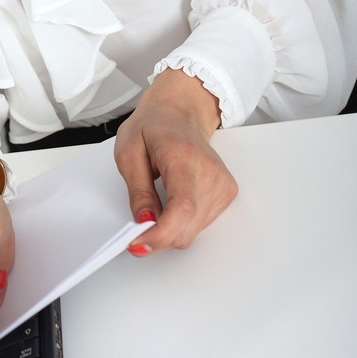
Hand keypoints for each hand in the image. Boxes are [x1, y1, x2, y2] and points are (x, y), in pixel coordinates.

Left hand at [114, 68, 237, 254]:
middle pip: (186, 227)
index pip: (181, 208)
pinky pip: (201, 225)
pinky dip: (182, 223)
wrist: (179, 113)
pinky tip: (173, 200)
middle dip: (157, 235)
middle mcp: (210, 172)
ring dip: (169, 229)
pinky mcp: (228, 192)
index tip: (138, 243)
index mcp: (183, 157)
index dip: (160, 234)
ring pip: (192, 232)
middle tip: (137, 224)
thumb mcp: (128, 152)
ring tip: (156, 201)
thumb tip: (145, 223)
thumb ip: (137, 191)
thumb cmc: (153, 128)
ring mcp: (223, 183)